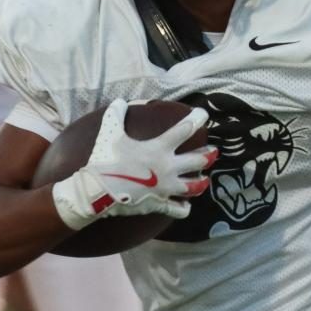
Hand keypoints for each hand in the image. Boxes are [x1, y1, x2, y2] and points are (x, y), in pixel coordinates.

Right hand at [51, 99, 217, 230]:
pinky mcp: (160, 204)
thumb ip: (116, 115)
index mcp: (158, 148)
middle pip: (198, 160)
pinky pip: (179, 209)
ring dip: (202, 182)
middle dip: (209, 155)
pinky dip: (184, 207)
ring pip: (194, 186)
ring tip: (206, 179)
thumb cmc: (105, 160)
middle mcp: (168, 168)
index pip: (184, 130)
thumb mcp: (109, 133)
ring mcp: (166, 188)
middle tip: (214, 151)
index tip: (204, 114)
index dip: (197, 119)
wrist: (96, 192)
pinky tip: (186, 205)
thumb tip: (119, 101)